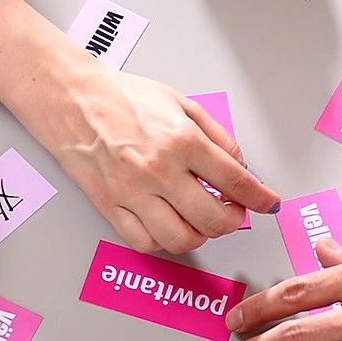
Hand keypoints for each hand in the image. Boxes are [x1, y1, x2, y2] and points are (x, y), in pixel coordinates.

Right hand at [20, 58, 278, 252]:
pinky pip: (145, 242)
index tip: (268, 204)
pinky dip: (163, 241)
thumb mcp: (182, 104)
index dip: (260, 199)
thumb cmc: (124, 98)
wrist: (73, 100)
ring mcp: (132, 193)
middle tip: (233, 213)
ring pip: (180, 239)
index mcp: (181, 140)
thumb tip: (240, 168)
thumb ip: (217, 137)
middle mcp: (158, 170)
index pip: (235, 182)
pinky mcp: (110, 207)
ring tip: (201, 220)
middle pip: (213, 220)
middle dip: (232, 221)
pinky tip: (168, 224)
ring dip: (200, 236)